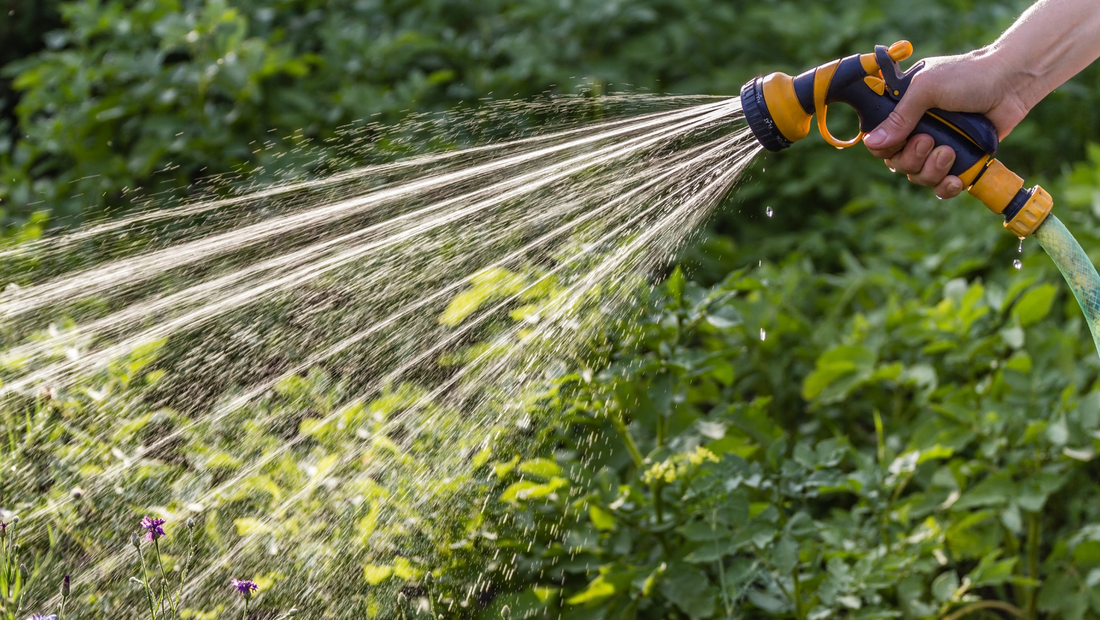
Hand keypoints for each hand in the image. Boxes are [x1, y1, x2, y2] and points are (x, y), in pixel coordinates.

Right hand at [862, 49, 1030, 198]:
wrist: (1011, 82)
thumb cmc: (969, 75)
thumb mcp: (927, 89)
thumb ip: (900, 116)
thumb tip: (871, 142)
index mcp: (902, 111)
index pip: (879, 141)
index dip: (885, 148)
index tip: (899, 142)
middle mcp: (916, 130)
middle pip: (896, 163)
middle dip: (912, 159)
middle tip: (929, 141)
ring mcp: (937, 146)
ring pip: (917, 176)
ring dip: (931, 171)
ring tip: (949, 152)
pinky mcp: (958, 160)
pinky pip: (940, 186)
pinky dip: (945, 187)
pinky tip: (954, 180)